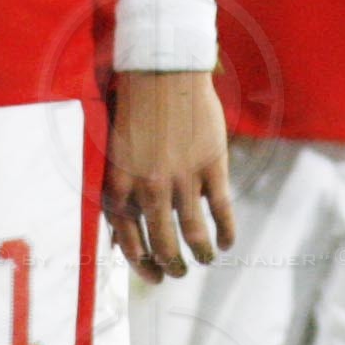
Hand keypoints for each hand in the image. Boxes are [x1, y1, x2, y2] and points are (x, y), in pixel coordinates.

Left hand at [109, 70, 235, 282]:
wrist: (164, 70)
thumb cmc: (136, 107)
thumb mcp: (116, 151)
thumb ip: (121, 190)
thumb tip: (123, 235)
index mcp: (122, 182)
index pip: (128, 238)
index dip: (140, 263)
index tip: (151, 275)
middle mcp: (150, 186)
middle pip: (162, 242)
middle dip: (171, 265)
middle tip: (177, 272)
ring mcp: (182, 176)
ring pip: (193, 232)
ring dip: (199, 253)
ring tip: (204, 260)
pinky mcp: (211, 164)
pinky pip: (220, 209)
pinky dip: (225, 231)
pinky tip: (227, 243)